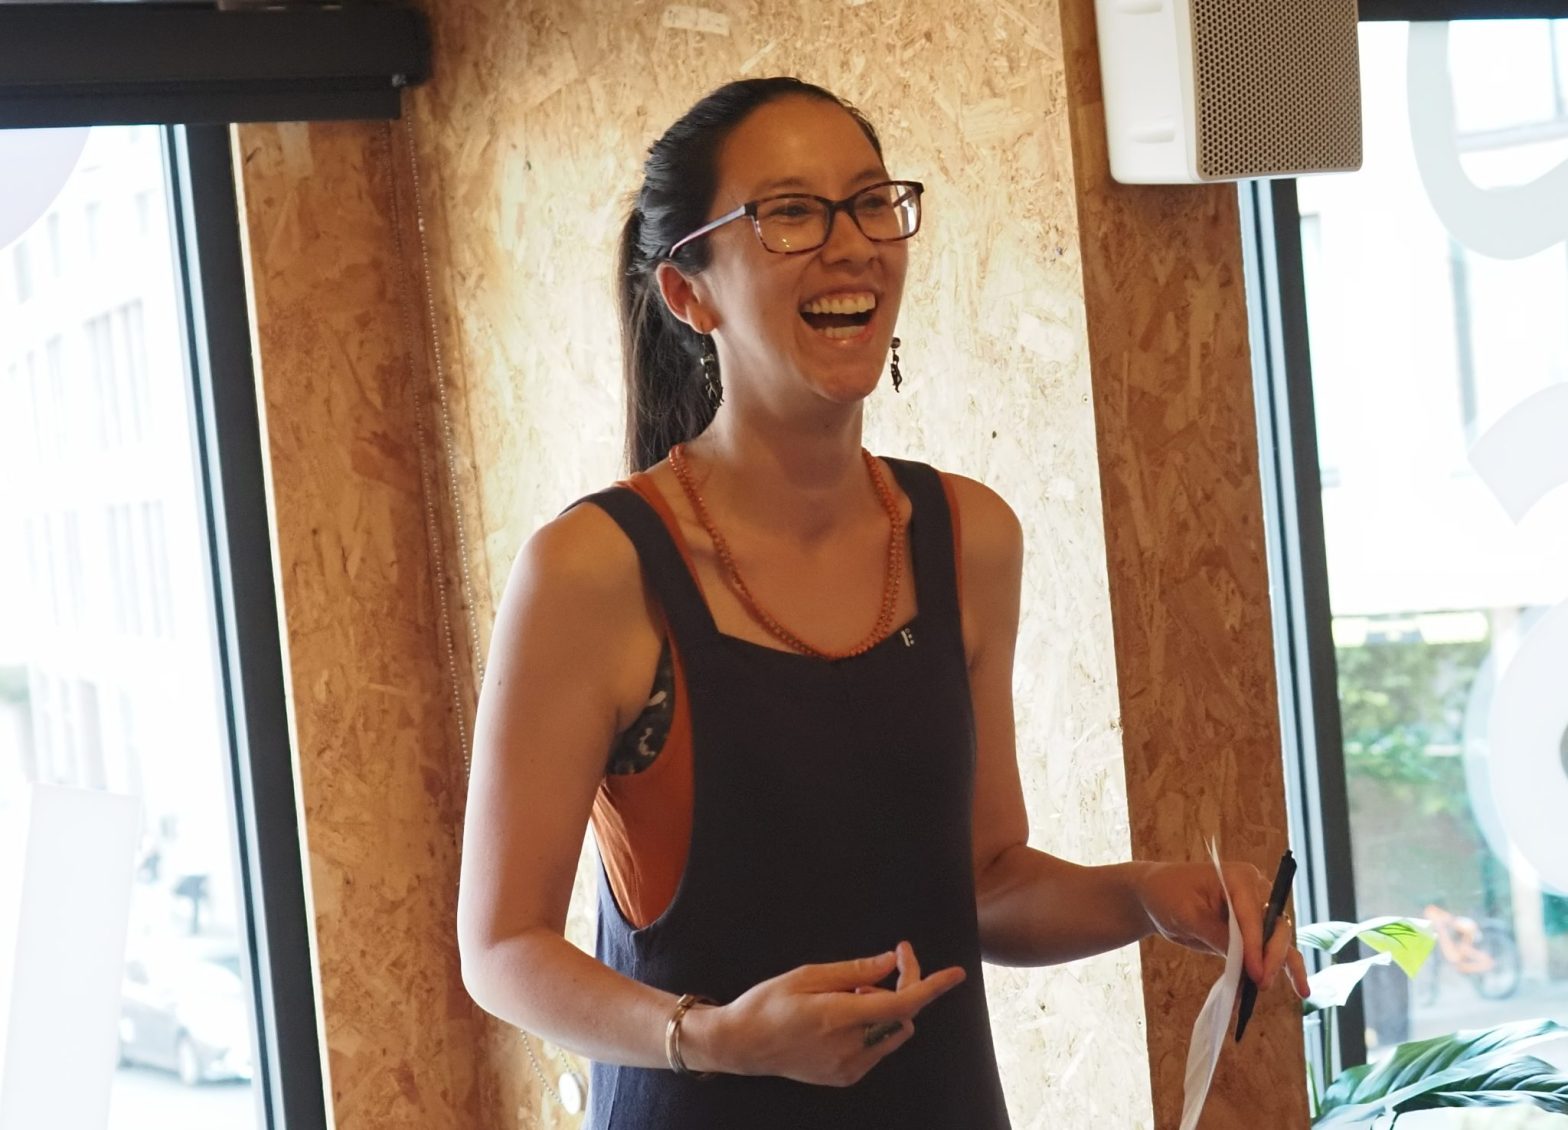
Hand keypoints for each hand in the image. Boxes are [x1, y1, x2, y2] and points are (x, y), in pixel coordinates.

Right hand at [687, 941, 965, 1085]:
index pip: (902, 1003)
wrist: (741, 1045)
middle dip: (905, 987)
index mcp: (840, 1017)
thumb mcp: (809, 975)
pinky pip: (878, 1049)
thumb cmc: (768, 1002)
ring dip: (888, 1008)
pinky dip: (875, 1027)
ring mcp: (849, 1068)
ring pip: (893, 1033)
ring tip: (853, 993)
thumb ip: (855, 971)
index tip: (955, 973)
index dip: (931, 986)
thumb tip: (891, 962)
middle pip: (903, 1016)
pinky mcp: (845, 1078)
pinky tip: (846, 1015)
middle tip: (891, 961)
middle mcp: (850, 1048)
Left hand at [1135, 860, 1309, 998]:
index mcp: (1239, 878)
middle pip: (1275, 926)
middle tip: (1262, 983)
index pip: (1253, 915)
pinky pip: (1268, 949)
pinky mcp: (1250, 930)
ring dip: (1282, 964)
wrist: (1156, 895)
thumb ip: (1215, 935)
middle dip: (1273, 956)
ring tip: (1299, 990)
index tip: (1255, 972)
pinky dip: (1278, 967)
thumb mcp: (1187, 915)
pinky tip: (1298, 987)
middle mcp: (1255, 891)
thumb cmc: (1168, 895)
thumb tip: (1244, 961)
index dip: (1256, 945)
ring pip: (1278, 939)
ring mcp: (1255, 910)